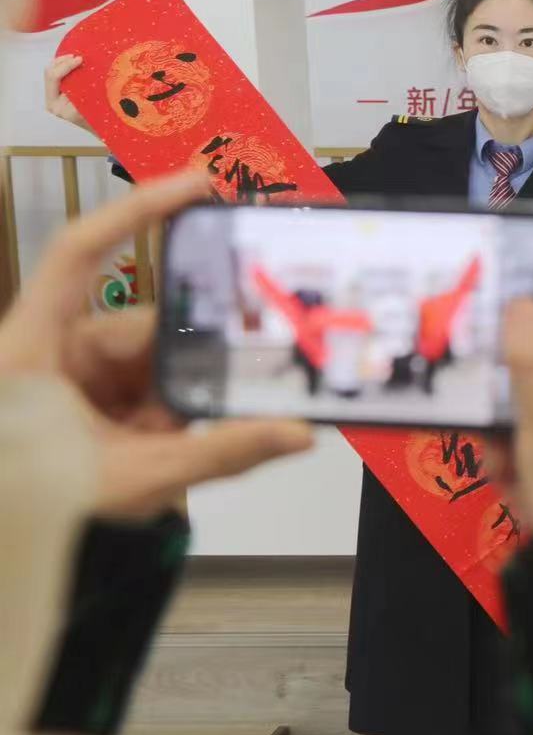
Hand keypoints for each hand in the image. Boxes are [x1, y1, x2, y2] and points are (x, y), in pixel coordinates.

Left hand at [0, 168, 313, 519]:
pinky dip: (175, 412)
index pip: (79, 254)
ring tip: (185, 441)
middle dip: (190, 362)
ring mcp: (74, 373)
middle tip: (242, 382)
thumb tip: (302, 433)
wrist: (19, 548)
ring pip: (154, 359)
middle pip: (140, 324)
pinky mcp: (94, 398)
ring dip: (183, 399)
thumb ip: (221, 453)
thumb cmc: (45, 505)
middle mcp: (52, 348)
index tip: (199, 187)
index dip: (134, 211)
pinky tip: (179, 440)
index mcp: (34, 348)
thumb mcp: (136, 479)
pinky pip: (150, 386)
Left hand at [44, 55, 97, 135]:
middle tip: (76, 55)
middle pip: (49, 72)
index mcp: (57, 105)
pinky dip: (65, 67)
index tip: (80, 59)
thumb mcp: (93, 104)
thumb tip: (82, 67)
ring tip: (75, 57)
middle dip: (62, 61)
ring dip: (62, 62)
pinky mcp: (60, 95)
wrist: (104, 132)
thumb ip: (84, 90)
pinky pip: (58, 76)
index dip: (66, 66)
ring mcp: (54, 98)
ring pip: (51, 72)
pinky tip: (74, 63)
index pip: (54, 78)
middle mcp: (52, 102)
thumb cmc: (102, 120)